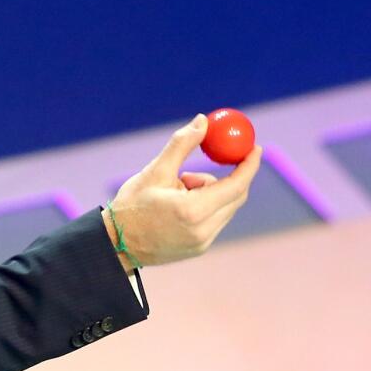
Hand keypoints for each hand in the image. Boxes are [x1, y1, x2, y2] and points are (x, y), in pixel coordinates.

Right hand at [103, 113, 260, 271]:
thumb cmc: (132, 204)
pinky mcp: (199, 248)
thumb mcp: (156, 170)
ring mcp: (203, 243)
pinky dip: (206, 205)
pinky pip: (215, 220)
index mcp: (192, 211)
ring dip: (211, 190)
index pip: (235, 185)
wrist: (115, 243)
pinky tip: (178, 203)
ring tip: (180, 186)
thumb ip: (182, 144)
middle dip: (229, 175)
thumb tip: (203, 121)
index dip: (249, 165)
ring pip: (225, 208)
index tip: (255, 147)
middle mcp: (203, 231)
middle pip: (235, 197)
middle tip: (223, 157)